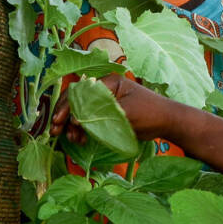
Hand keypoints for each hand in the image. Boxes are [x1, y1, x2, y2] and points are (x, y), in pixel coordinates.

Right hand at [50, 75, 175, 142]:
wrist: (166, 122)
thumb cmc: (149, 112)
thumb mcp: (124, 112)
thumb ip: (99, 114)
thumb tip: (75, 118)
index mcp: (108, 83)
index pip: (80, 92)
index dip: (67, 106)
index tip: (60, 121)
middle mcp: (104, 91)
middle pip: (77, 100)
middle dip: (65, 115)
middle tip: (56, 131)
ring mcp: (105, 103)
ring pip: (81, 111)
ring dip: (72, 125)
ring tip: (70, 139)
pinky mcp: (107, 115)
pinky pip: (89, 120)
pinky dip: (82, 130)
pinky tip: (79, 140)